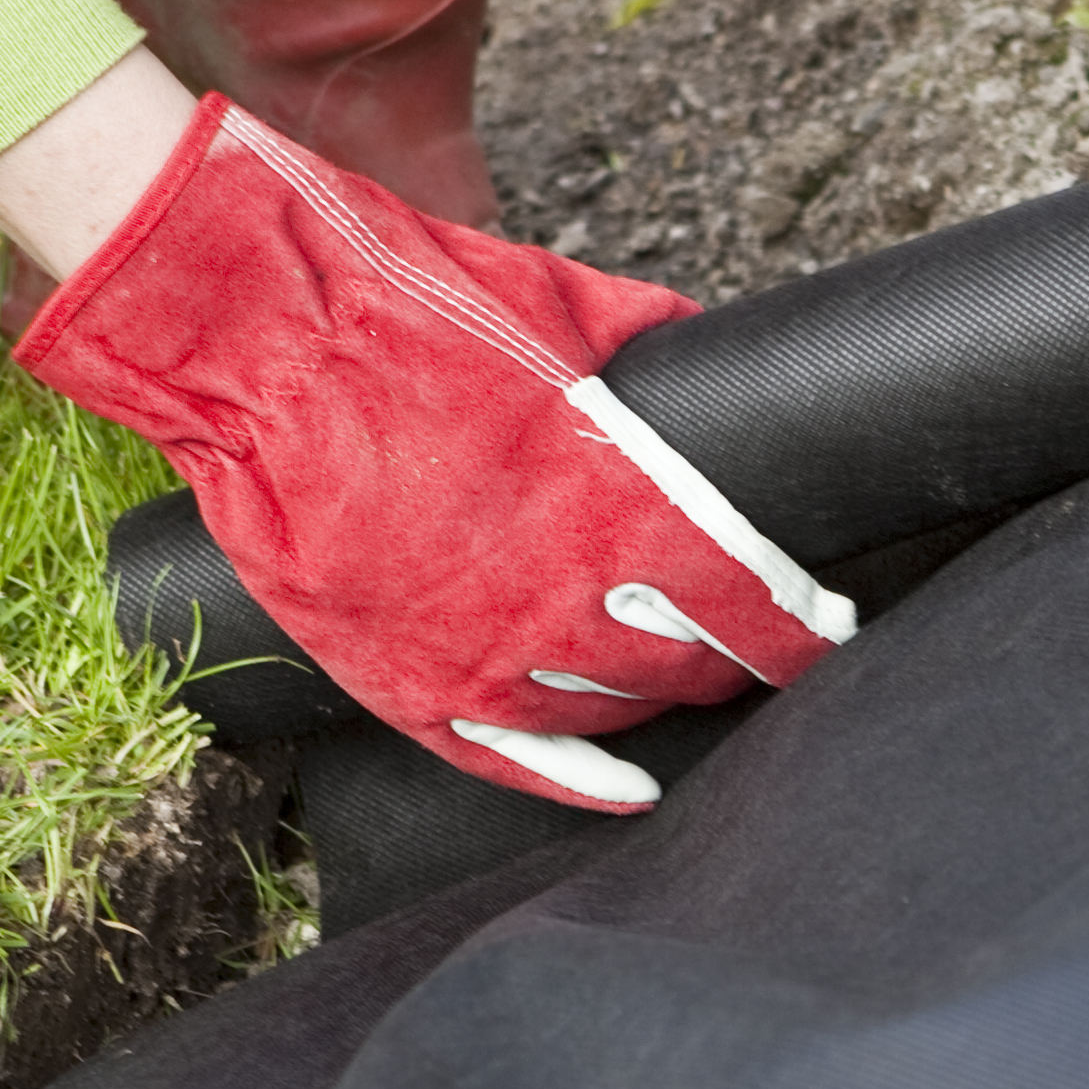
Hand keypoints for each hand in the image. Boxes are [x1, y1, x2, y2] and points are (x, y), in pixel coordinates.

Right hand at [11, 98, 850, 810]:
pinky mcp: (412, 687)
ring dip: (661, 697)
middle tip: (761, 647)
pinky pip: (521, 762)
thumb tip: (702, 354)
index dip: (800, 620)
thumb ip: (643, 343)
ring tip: (687, 680)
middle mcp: (564, 599)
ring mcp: (485, 655)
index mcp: (620, 503)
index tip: (829, 622)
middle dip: (735, 657)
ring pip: (614, 709)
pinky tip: (628, 785)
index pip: (751, 596)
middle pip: (691, 662)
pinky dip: (583, 778)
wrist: (259, 351)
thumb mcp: (554, 302)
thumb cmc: (406, 312)